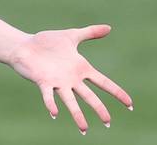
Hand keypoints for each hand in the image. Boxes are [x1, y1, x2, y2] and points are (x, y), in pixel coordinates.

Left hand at [8, 24, 132, 134]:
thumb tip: (109, 28)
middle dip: (99, 108)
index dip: (116, 92)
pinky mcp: (43, 82)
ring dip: (77, 115)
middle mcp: (71, 79)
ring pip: (70, 101)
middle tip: (108, 122)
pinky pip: (48, 95)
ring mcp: (58, 83)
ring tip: (84, 129)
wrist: (25, 46)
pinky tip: (54, 113)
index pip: (103, 82)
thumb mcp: (71, 36)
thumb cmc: (47, 42)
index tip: (130, 104)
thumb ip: (90, 33)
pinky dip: (51, 104)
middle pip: (89, 96)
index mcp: (80, 69)